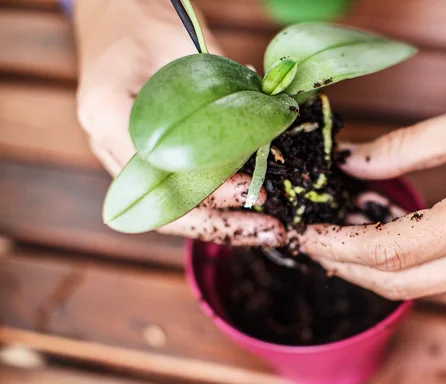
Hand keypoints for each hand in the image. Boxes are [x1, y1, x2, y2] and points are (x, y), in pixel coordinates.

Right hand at [74, 0, 282, 245]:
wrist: (115, 11)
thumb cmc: (147, 18)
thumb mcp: (186, 44)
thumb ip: (220, 90)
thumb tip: (270, 132)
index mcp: (107, 111)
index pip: (158, 173)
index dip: (206, 191)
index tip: (250, 191)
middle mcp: (107, 143)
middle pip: (160, 208)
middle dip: (219, 225)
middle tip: (270, 231)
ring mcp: (120, 155)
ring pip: (168, 209)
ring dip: (219, 223)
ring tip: (265, 229)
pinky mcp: (139, 158)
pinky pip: (173, 192)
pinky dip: (211, 205)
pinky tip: (247, 211)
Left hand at [298, 58, 445, 298]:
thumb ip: (404, 148)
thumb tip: (354, 163)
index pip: (389, 251)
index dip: (339, 247)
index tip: (307, 235)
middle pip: (399, 283)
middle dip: (347, 267)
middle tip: (316, 243)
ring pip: (423, 287)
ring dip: (377, 271)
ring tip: (346, 243)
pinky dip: (412, 266)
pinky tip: (395, 241)